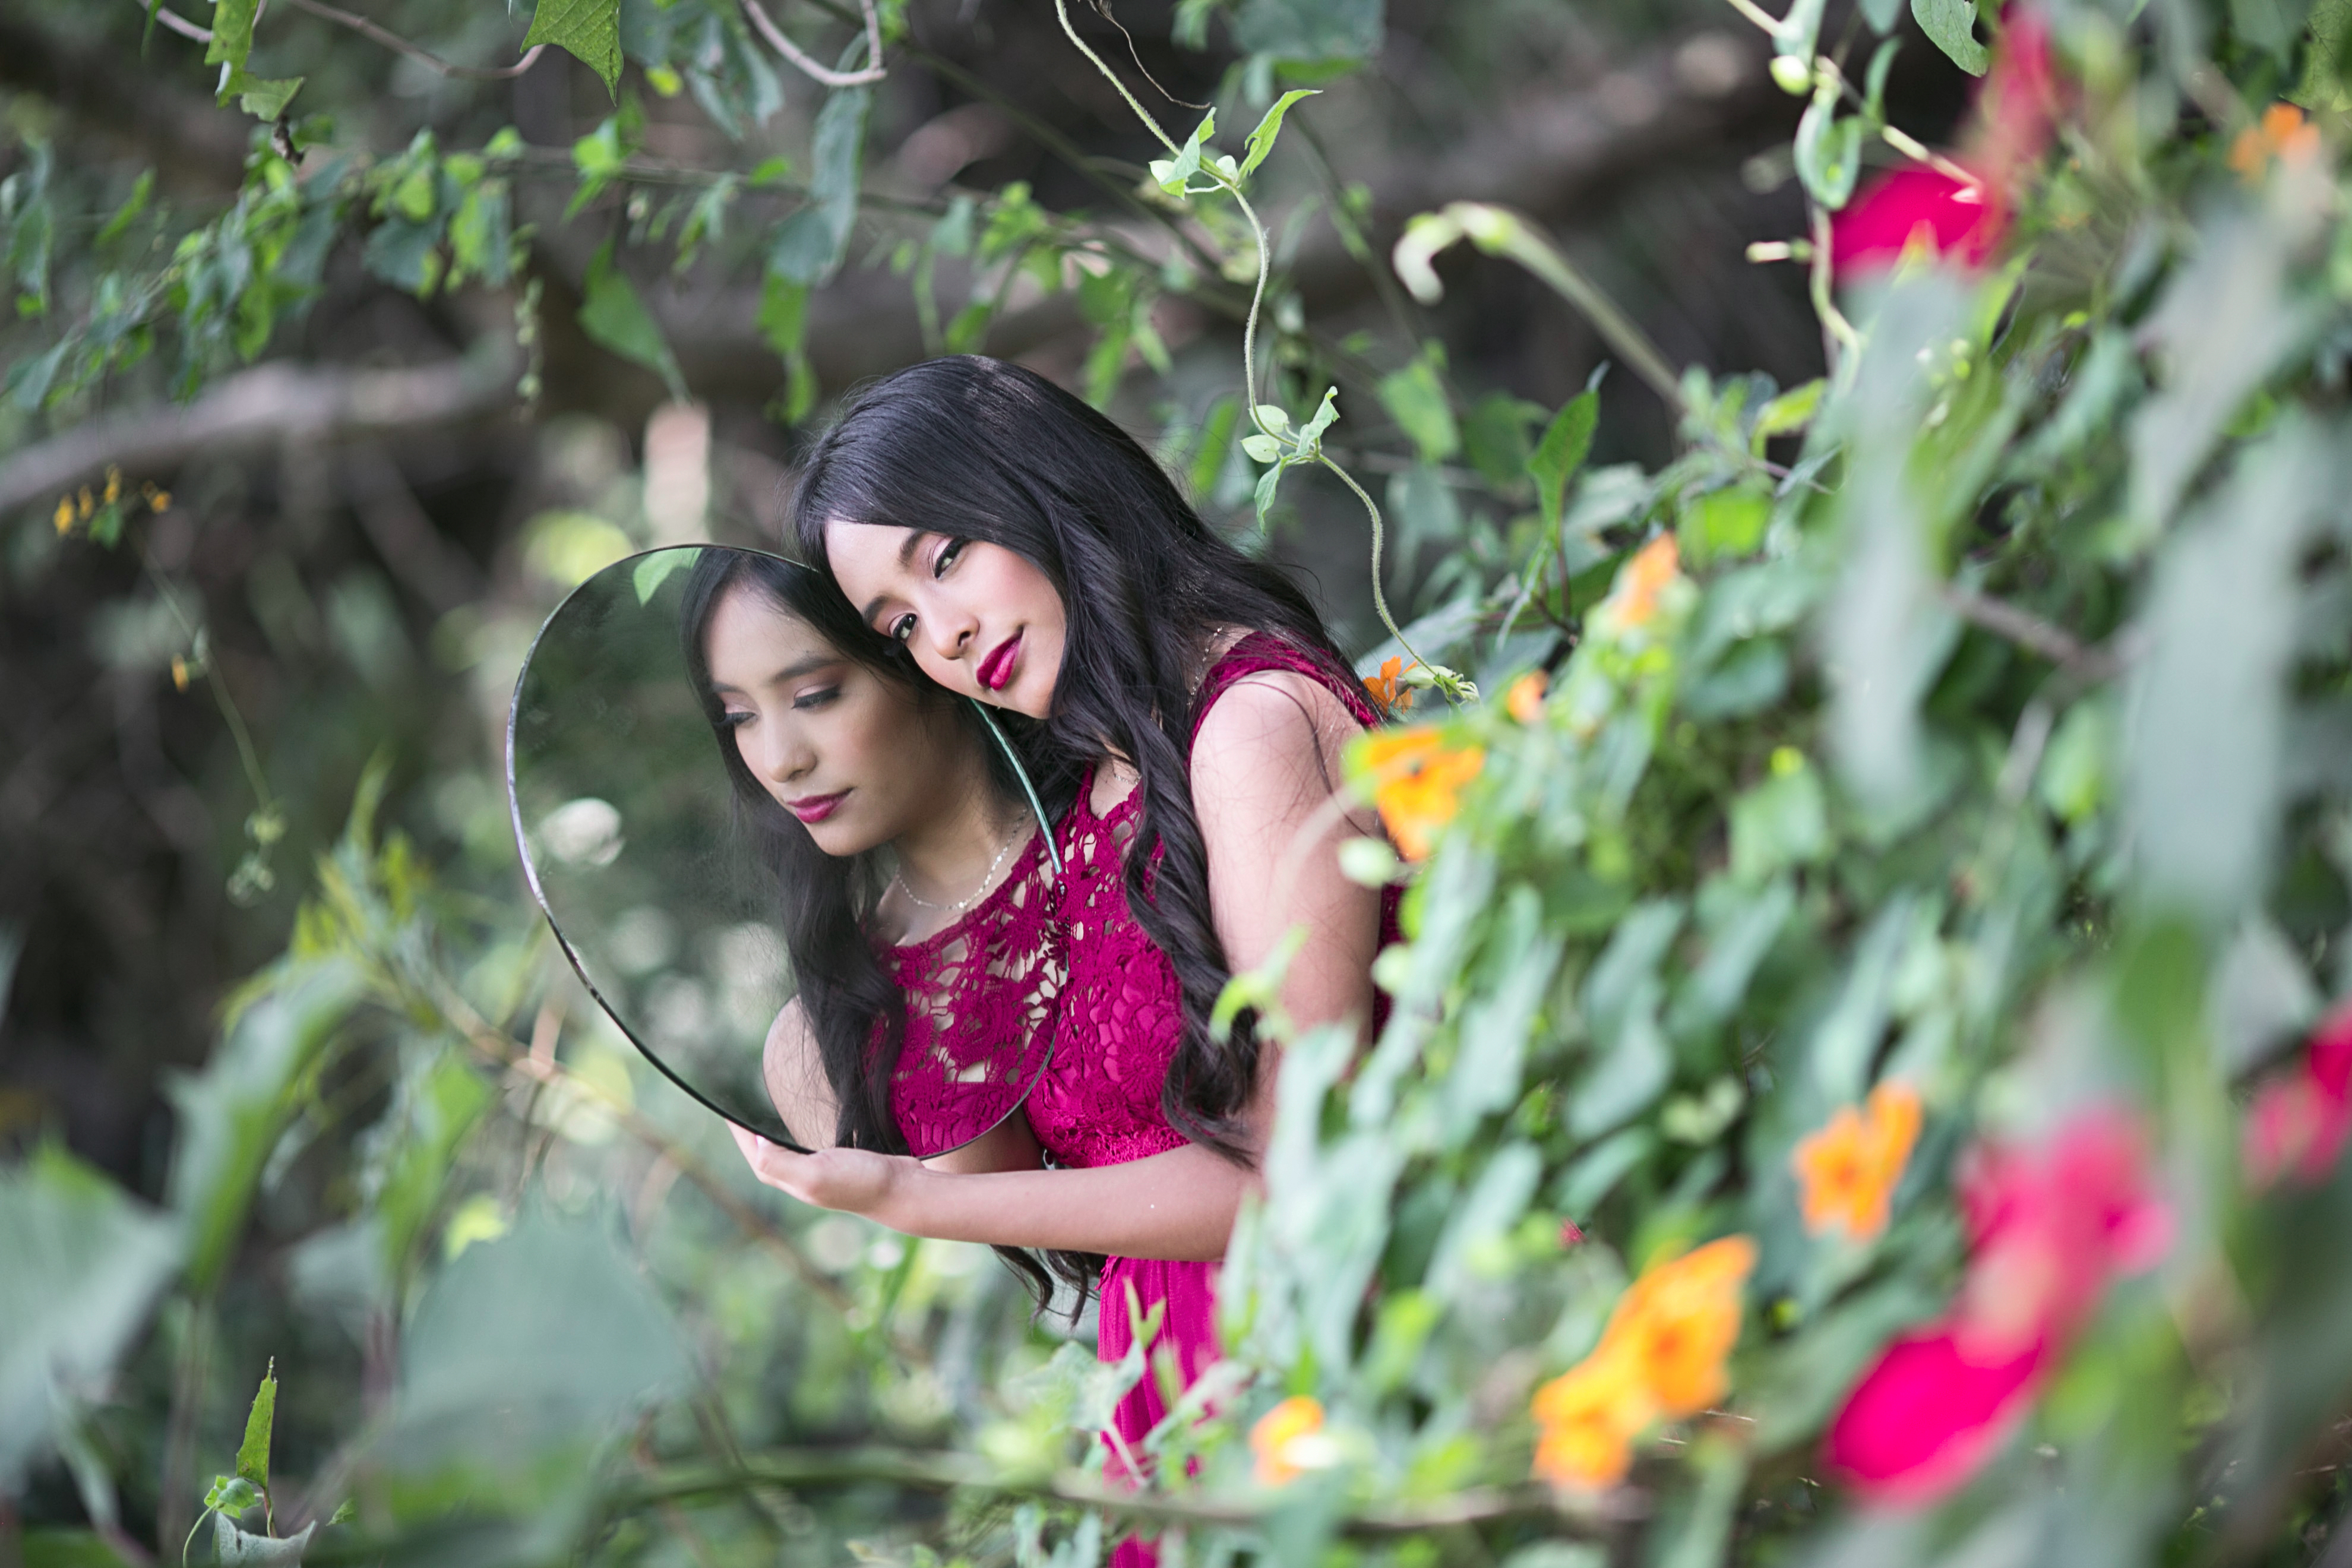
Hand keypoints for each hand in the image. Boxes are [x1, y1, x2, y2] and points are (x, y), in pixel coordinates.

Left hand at [730, 1124, 917, 1219]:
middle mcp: (800, 1178)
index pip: (754, 1154)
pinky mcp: (836, 1163)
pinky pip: (805, 1146)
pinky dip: (795, 1133)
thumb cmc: (861, 1182)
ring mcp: (819, 1172)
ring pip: (784, 1151)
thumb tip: (754, 1144)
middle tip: (738, 1104)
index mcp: (790, 1180)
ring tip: (761, 1109)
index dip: (737, 1131)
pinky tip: (800, 1123)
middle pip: (764, 1154)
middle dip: (749, 1132)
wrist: (902, 1190)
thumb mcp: (816, 1173)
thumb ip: (781, 1162)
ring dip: (770, 1132)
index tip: (725, 1106)